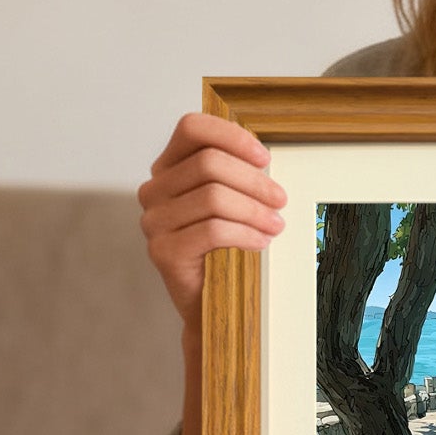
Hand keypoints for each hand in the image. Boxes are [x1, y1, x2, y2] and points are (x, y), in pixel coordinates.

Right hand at [136, 113, 286, 337]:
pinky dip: (245, 233)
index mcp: (168, 169)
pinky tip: (262, 242)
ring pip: (213, 197)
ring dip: (254, 210)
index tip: (264, 157)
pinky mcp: (163, 251)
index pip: (192, 129)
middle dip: (254, 181)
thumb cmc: (223, 250)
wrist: (209, 305)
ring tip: (276, 224)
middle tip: (281, 199)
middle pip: (208, 163)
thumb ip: (234, 175)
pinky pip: (213, 230)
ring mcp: (154, 221)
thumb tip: (263, 159)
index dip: (231, 136)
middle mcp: (154, 191)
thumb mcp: (228, 203)